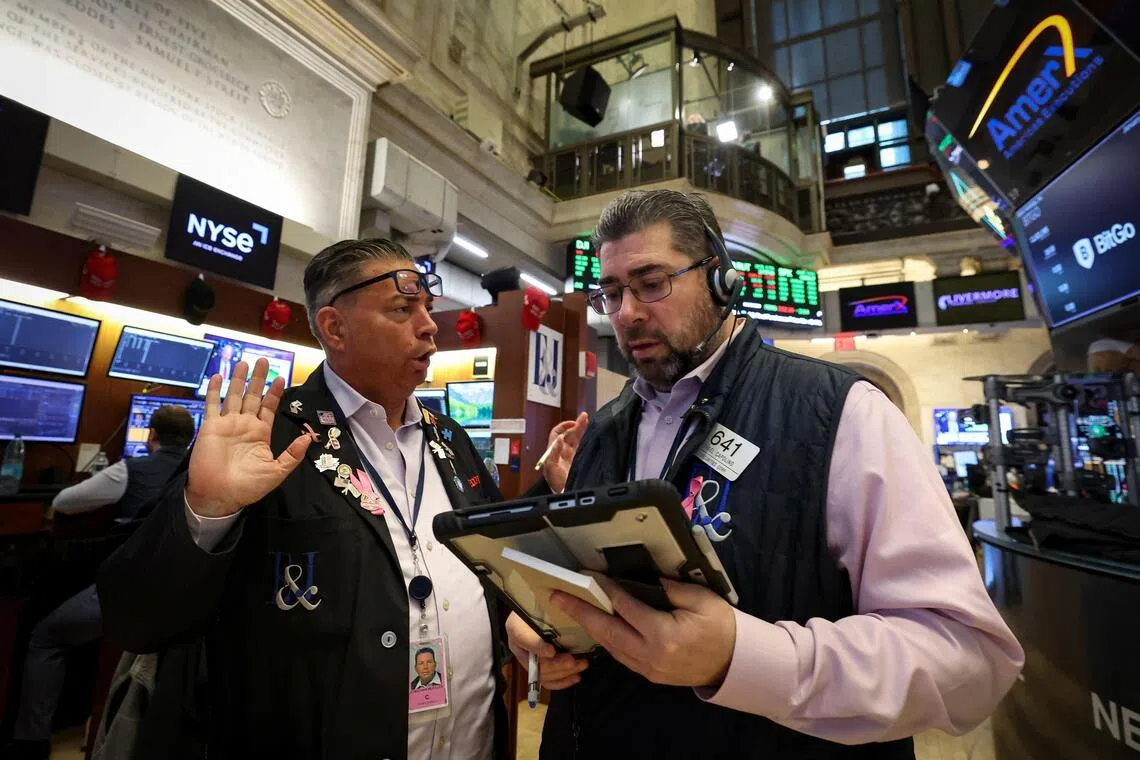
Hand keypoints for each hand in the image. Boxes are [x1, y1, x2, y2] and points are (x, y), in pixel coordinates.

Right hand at [185, 359, 311, 516]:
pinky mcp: (211, 427)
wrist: (219, 496)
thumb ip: (292, 455)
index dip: (274, 393)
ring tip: (244, 362)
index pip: (268, 407)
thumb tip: (309, 438)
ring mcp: (227, 424)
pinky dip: (214, 390)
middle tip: (263, 360)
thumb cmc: (248, 487)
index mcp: (260, 433)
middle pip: (253, 396)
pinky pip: (212, 405)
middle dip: (258, 379)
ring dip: (238, 380)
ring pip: (234, 396)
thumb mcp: (277, 472)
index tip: (281, 378)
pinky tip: (218, 376)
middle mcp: (245, 425)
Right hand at [505, 612, 587, 689]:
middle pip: (534, 663)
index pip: (523, 639)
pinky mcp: (538, 668)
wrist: (538, 610)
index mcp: (515, 627)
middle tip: (573, 661)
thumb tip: (558, 598)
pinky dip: (562, 681)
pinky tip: (575, 677)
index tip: (552, 651)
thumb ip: (549, 608)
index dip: (537, 648)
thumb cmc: (540, 606)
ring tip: (581, 665)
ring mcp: (528, 659)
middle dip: (556, 665)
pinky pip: (547, 681)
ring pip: (543, 675)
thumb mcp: (541, 605)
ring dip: (564, 673)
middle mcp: (519, 646)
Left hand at [541, 412, 588, 492]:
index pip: (557, 434)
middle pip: (568, 435)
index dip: (563, 426)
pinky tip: (591, 433)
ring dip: (581, 429)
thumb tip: (558, 439)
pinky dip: (586, 439)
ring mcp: (571, 457)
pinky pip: (582, 447)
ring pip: (576, 439)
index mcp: (553, 452)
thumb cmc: (556, 485)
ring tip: (587, 420)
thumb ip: (553, 454)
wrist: (566, 495)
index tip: (572, 423)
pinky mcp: (579, 461)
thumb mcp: (551, 469)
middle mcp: (562, 453)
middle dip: (576, 425)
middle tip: (584, 417)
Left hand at [550, 575, 735, 688]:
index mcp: (663, 634)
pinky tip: (596, 626)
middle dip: (579, 611)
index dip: (604, 589)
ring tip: (570, 608)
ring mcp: (647, 668)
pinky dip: (605, 640)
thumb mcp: (702, 599)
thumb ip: (671, 587)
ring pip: (609, 646)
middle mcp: (650, 654)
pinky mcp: (649, 675)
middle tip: (557, 596)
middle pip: (606, 630)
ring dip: (588, 626)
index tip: (587, 574)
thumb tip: (645, 577)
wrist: (736, 664)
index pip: (625, 607)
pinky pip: (620, 656)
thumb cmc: (722, 627)